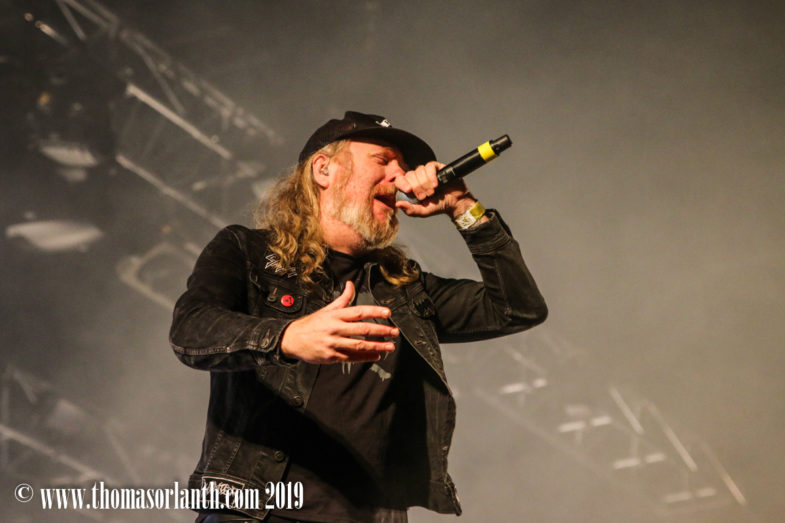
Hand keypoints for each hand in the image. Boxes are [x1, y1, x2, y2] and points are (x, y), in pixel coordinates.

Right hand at [279, 281, 398, 363]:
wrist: (291, 339)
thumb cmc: (311, 324)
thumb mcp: (327, 309)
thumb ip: (343, 299)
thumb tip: (351, 284)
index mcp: (336, 315)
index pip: (359, 311)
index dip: (375, 311)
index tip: (388, 312)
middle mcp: (335, 328)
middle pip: (363, 329)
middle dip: (381, 330)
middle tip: (394, 332)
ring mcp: (333, 343)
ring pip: (359, 345)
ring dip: (377, 346)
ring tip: (390, 346)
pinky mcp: (331, 356)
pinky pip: (352, 357)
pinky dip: (365, 357)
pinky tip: (376, 355)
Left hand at [394, 161, 477, 218]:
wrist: (455, 202)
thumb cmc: (438, 206)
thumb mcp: (423, 212)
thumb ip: (411, 210)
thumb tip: (398, 204)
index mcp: (410, 187)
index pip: (400, 180)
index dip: (402, 183)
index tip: (408, 190)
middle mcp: (417, 178)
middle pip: (410, 175)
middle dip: (417, 187)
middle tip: (425, 196)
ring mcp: (426, 172)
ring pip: (419, 170)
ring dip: (425, 183)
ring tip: (432, 192)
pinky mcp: (436, 167)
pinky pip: (429, 166)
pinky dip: (431, 175)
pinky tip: (436, 184)